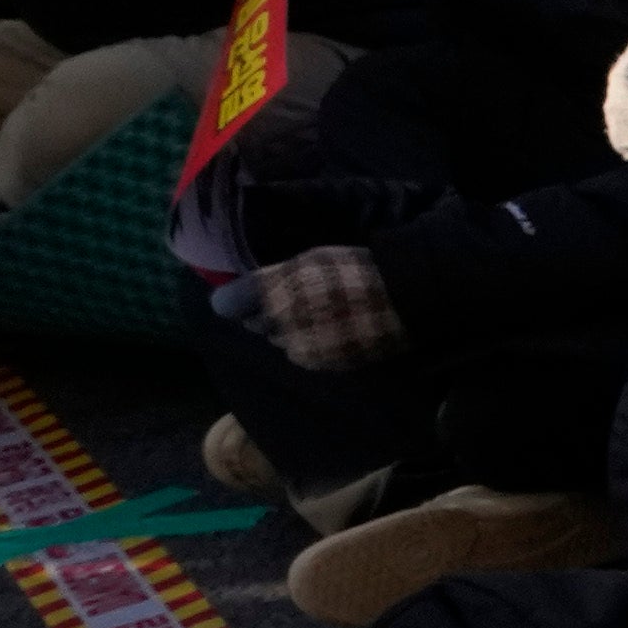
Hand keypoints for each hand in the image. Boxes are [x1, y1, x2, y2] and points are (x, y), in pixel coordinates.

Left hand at [239, 246, 401, 371]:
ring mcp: (300, 350)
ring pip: (280, 340)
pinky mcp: (321, 365)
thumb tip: (227, 301)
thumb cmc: (350, 270)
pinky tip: (336, 329)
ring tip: (323, 313)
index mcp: (270, 295)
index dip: (239, 298)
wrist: (401, 297)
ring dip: (291, 330)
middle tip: (300, 298)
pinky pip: (304, 353)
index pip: (225, 304)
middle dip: (268, 314)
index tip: (256, 292)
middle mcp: (277, 326)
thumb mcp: (304, 262)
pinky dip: (313, 343)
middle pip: (255, 324)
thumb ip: (265, 280)